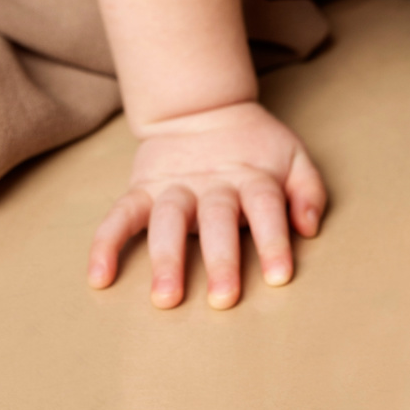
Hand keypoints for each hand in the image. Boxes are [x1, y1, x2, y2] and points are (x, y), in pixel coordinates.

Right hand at [87, 100, 326, 308]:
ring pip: (168, 218)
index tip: (279, 276)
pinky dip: (107, 242)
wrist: (202, 110)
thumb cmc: (255, 149)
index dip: (274, 239)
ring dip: (167, 257)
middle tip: (223, 299)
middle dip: (221, 258)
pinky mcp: (141, 189)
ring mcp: (174, 186)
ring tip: (166, 297)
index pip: (266, 206)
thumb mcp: (291, 157)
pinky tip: (99, 276)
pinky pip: (120, 214)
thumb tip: (310, 228)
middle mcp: (212, 183)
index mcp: (251, 176)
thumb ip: (308, 189)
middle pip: (217, 218)